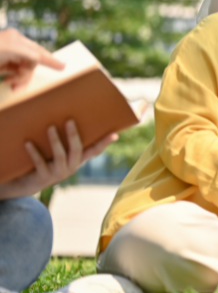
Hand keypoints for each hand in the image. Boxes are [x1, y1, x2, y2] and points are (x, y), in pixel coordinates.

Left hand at [0, 28, 64, 88]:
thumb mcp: (11, 48)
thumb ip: (30, 53)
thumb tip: (40, 59)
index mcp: (16, 39)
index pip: (38, 51)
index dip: (51, 59)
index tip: (62, 66)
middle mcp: (13, 47)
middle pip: (31, 64)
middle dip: (27, 74)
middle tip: (18, 84)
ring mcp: (6, 56)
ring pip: (23, 70)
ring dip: (19, 78)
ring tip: (10, 83)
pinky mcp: (0, 65)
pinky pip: (13, 74)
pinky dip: (13, 78)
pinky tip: (6, 80)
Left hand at [0, 120, 117, 199]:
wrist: (26, 184)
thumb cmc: (41, 161)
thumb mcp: (54, 151)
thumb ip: (59, 136)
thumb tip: (56, 108)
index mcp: (76, 160)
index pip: (94, 151)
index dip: (105, 142)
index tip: (115, 134)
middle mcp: (70, 168)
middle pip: (77, 150)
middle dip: (73, 135)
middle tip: (69, 120)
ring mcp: (58, 174)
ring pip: (60, 156)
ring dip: (55, 141)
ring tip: (50, 127)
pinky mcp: (43, 178)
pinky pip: (40, 163)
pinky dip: (34, 152)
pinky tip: (27, 142)